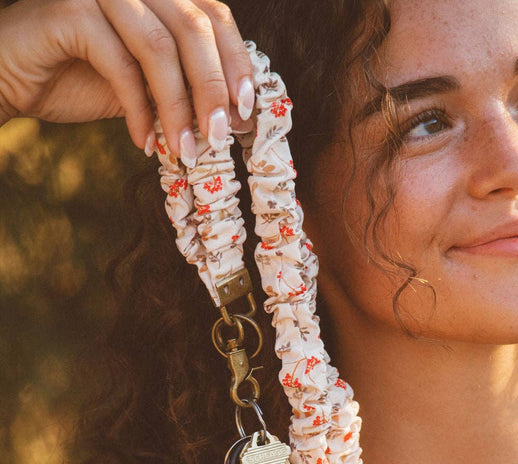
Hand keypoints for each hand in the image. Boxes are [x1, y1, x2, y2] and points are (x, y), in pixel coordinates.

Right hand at [0, 0, 253, 157]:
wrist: (12, 77)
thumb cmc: (80, 77)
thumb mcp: (145, 83)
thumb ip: (184, 88)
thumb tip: (235, 118)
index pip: (213, 16)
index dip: (236, 62)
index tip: (247, 110)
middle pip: (194, 29)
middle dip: (213, 90)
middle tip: (221, 138)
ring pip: (160, 48)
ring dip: (179, 107)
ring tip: (186, 150)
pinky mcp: (72, 11)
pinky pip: (120, 64)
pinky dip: (138, 109)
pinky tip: (145, 142)